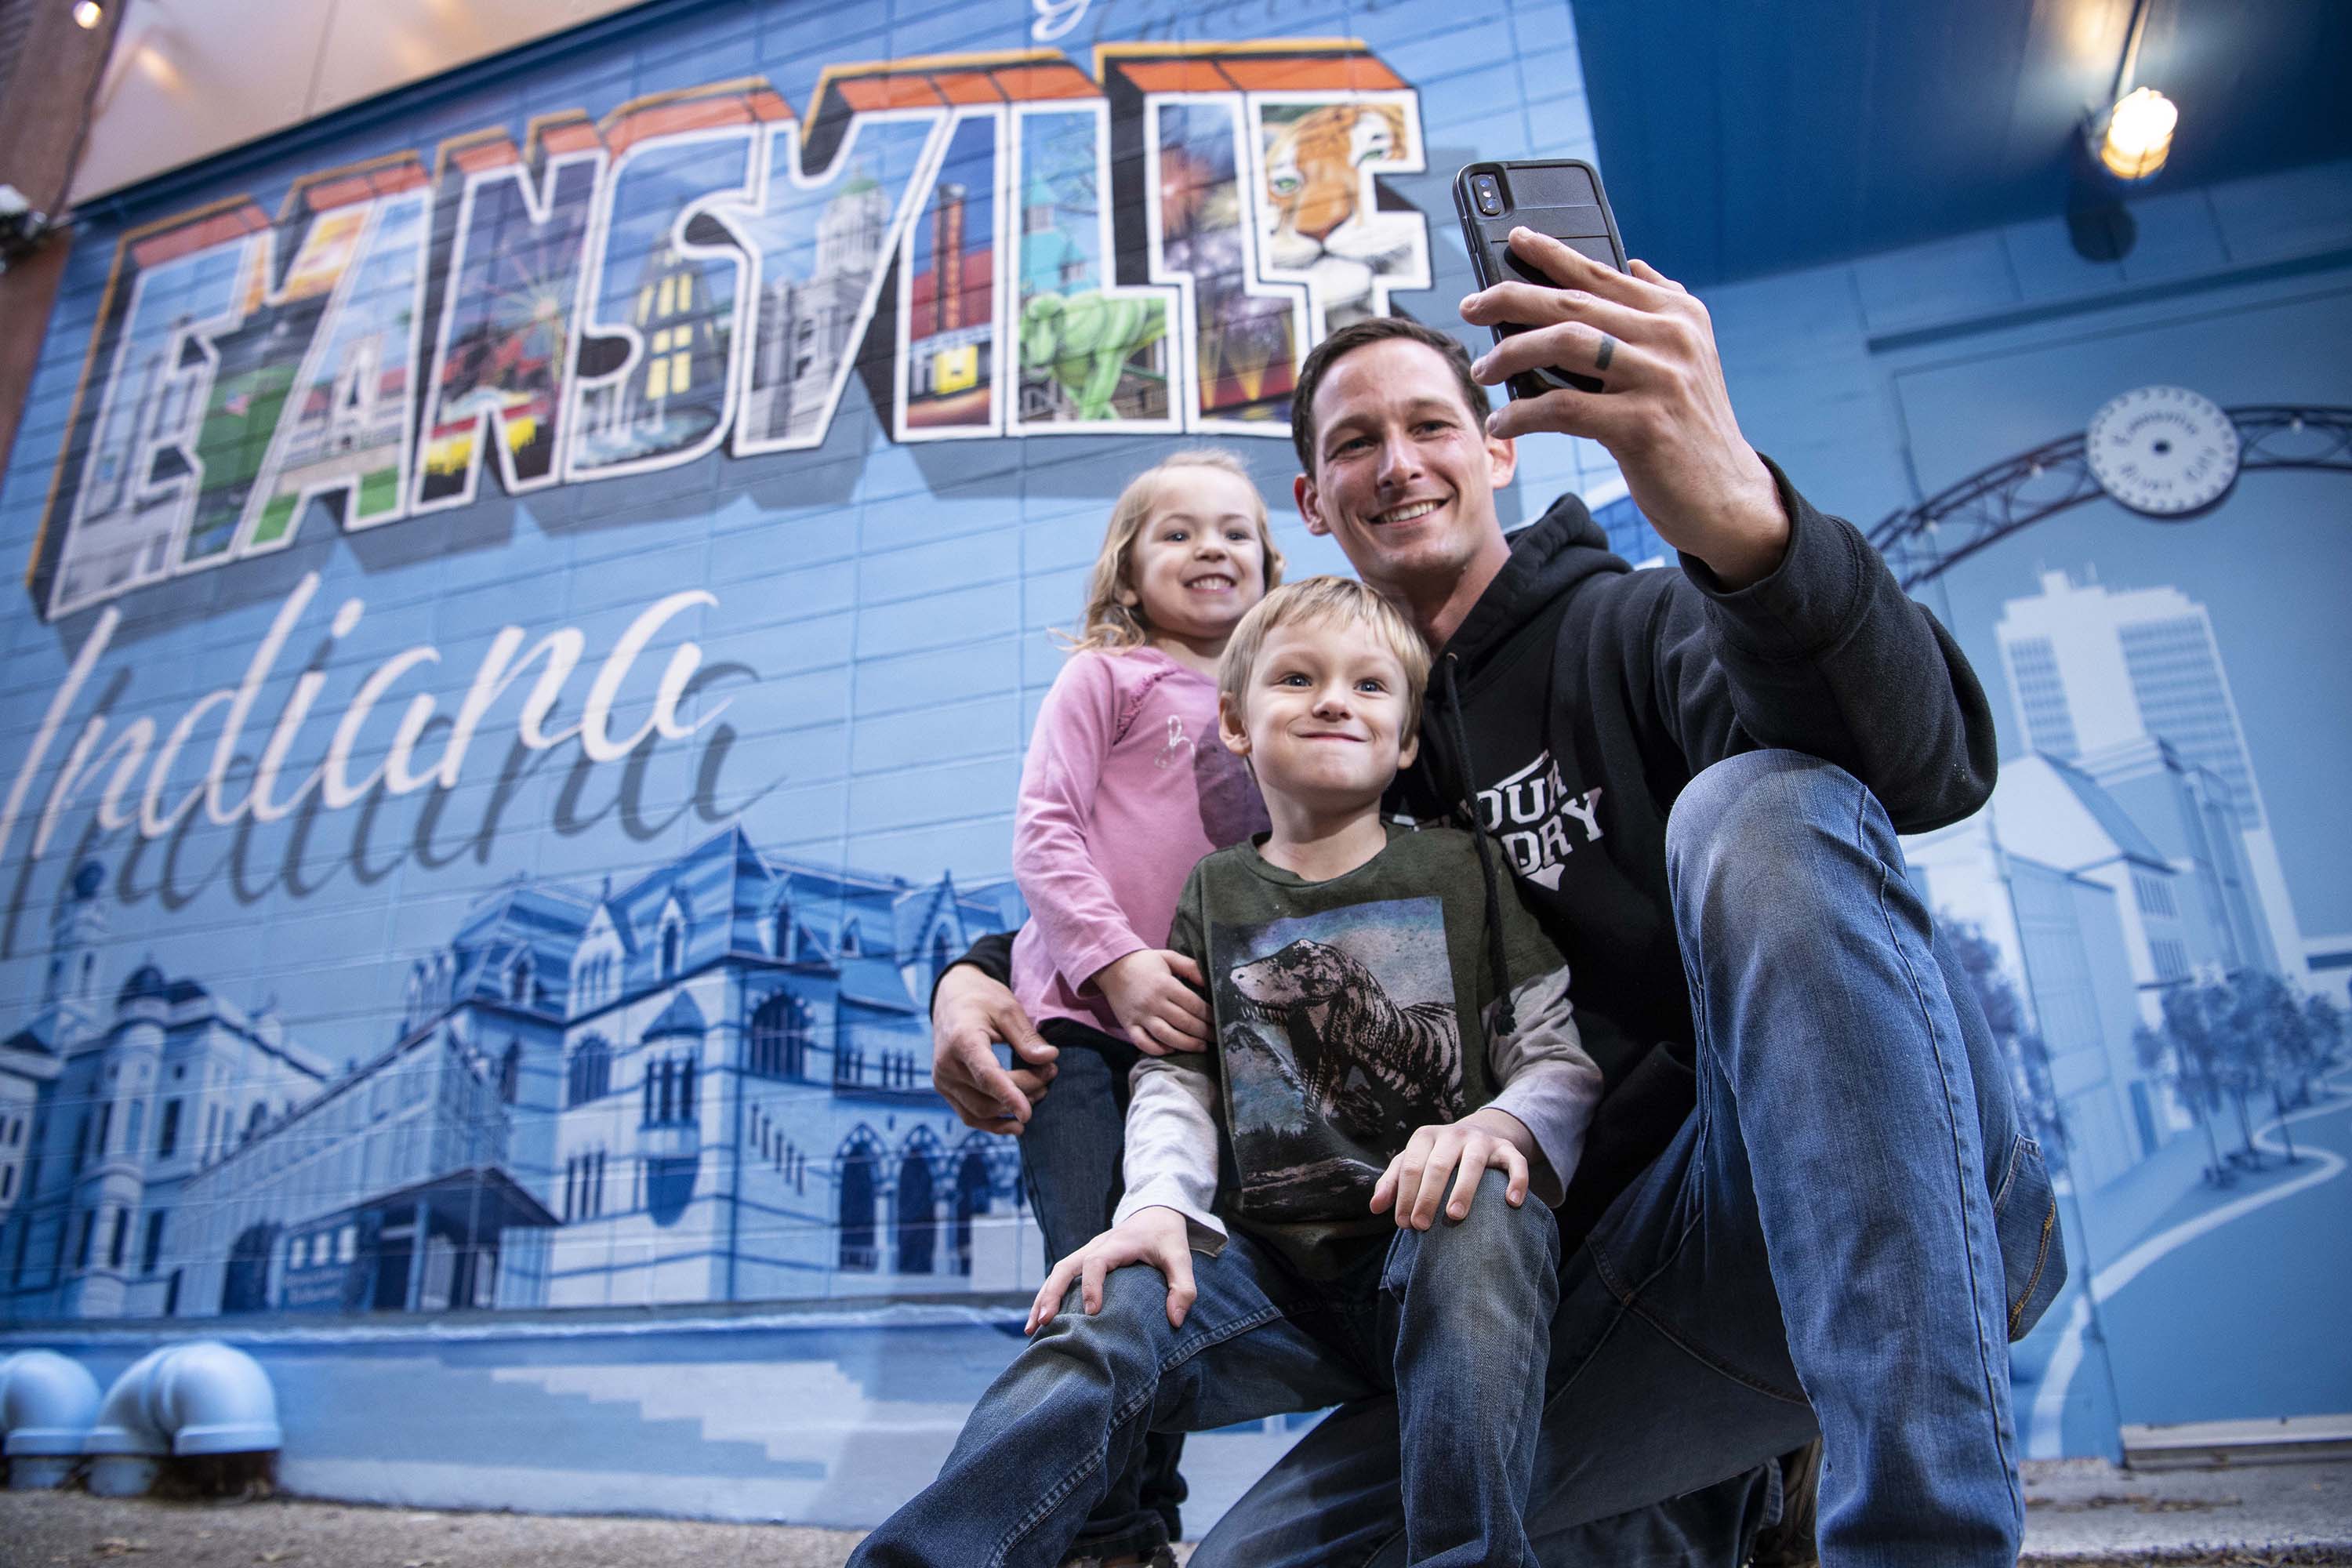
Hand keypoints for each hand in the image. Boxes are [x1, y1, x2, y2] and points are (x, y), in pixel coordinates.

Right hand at [931, 964, 1056, 1133]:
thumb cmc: (983, 999)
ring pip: (981, 1110)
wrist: (951, 998)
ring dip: (1012, 1108)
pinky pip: (970, 1116)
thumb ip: (1027, 1037)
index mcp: (962, 1039)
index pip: (986, 1074)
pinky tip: (1016, 1125)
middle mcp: (947, 1064)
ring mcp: (943, 1080)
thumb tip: (1049, 1059)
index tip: (1028, 1114)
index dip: (1009, 1095)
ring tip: (1040, 1090)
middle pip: (990, 1093)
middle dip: (1026, 1089)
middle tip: (1051, 1073)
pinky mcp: (946, 1089)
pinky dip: (993, 1124)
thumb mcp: (1008, 1009)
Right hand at [1026, 1207, 1197, 1332]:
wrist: (1156, 1212)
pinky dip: (1048, 1296)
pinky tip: (1041, 1320)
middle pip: (1065, 1267)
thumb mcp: (1182, 1258)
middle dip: (1052, 1294)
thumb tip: (1176, 1320)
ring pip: (1057, 1272)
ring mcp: (1087, 1253)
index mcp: (1117, 1244)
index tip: (1092, 1312)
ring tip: (1032, 1329)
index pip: (1096, 1262)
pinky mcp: (1085, 1261)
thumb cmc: (1167, 1237)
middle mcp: (1096, 1246)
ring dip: (1043, 1298)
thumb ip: (1183, 1287)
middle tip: (1044, 1322)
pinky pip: (1062, 1277)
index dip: (1091, 1286)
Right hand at [1091, 948, 1212, 1054]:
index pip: (1194, 1005)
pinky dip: (1157, 1049)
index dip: (1209, 1015)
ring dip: (1186, 1044)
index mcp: (1165, 984)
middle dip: (1203, 1032)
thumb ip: (1190, 967)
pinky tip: (1170, 1050)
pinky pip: (1143, 1042)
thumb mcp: (1168, 957)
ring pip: (1166, 1036)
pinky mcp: (1128, 1025)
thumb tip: (1209, 981)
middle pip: (1184, 1022)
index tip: (1219, 1020)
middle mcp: (1153, 1002)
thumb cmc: (1144, 962)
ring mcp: (1140, 1015)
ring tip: (1200, 1047)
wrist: (1111, 966)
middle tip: (1215, 1037)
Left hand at [1370, 1109, 1532, 1229]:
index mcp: (1425, 1137)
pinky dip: (1516, 1181)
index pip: (1411, 1166)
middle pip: (1438, 1165)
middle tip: (1422, 1227)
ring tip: (1455, 1216)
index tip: (1403, 1224)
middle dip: (1428, 1197)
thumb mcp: (1412, 1163)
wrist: (1477, 1134)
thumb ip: (1392, 1183)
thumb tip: (1375, 1207)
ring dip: (1464, 1189)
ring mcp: (1481, 1140)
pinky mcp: (1507, 1148)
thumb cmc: (1436, 1157)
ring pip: (1473, 1163)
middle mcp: (1453, 1135)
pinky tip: (1512, 1203)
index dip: (1405, 1195)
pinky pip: (1515, 1162)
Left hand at [1459, 228, 1789, 588]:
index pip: (1603, 274)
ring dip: (1510, 355)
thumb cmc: (1692, 430)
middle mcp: (1672, 337)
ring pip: (1564, 345)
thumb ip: (1661, 309)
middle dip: (1512, 299)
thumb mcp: (1689, 358)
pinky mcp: (1642, 425)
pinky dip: (1523, 414)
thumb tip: (1631, 264)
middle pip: (1573, 303)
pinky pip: (1563, 408)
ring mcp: (1659, 379)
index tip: (1515, 240)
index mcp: (1678, 315)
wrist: (1727, 497)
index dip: (1554, 254)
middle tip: (1471, 306)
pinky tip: (1503, 423)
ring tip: (1483, 370)